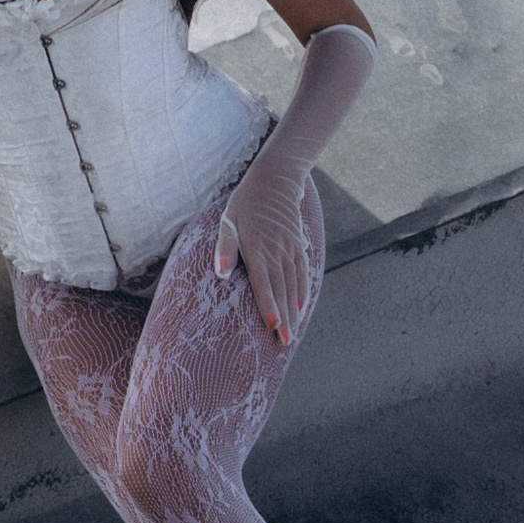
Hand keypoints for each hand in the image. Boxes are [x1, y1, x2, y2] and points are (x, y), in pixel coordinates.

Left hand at [214, 160, 315, 351]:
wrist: (276, 179)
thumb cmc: (245, 202)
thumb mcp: (228, 220)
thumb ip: (225, 247)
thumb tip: (220, 273)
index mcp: (257, 248)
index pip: (263, 283)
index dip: (268, 306)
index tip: (272, 326)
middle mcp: (277, 252)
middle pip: (281, 290)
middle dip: (283, 318)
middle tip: (284, 343)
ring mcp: (290, 249)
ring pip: (294, 285)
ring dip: (294, 310)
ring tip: (293, 333)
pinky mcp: (298, 245)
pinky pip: (302, 273)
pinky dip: (303, 292)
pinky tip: (301, 308)